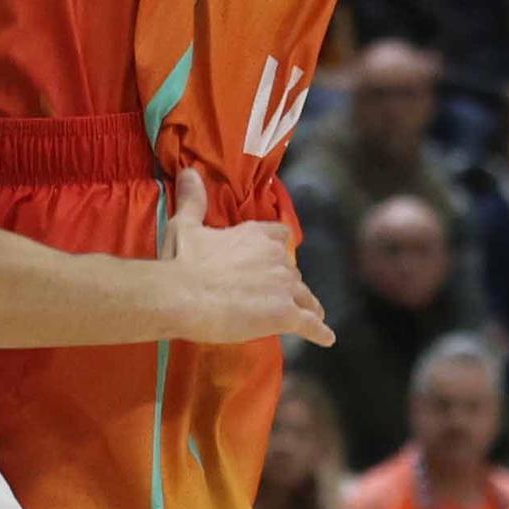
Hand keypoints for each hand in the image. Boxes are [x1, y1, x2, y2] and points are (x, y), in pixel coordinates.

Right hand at [159, 169, 333, 347]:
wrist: (182, 294)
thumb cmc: (183, 260)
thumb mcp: (185, 225)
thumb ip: (193, 199)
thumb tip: (189, 170)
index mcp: (255, 234)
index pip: (281, 235)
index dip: (277, 248)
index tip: (273, 259)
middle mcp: (276, 256)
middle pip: (292, 270)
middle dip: (286, 282)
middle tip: (274, 296)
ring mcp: (284, 286)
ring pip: (305, 297)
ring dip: (305, 305)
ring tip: (309, 316)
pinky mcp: (286, 315)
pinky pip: (312, 325)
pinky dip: (320, 332)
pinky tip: (326, 338)